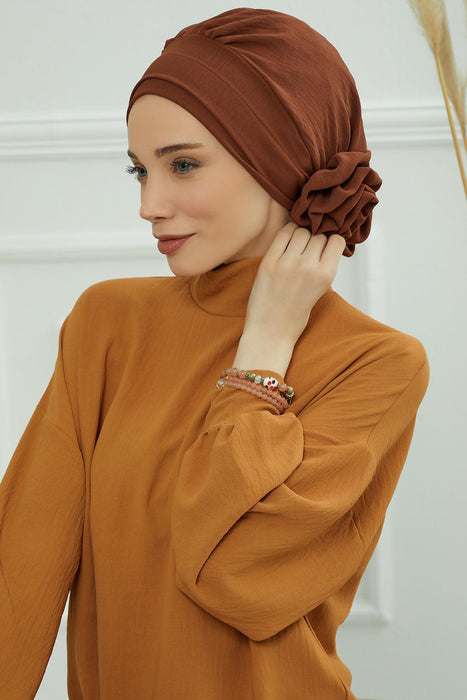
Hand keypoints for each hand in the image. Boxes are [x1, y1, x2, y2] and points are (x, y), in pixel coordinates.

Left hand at [243, 223, 345, 345]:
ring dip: (301, 234)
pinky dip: (287, 233)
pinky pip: (282, 233)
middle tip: (308, 250)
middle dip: (315, 239)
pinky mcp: (269, 262)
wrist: (271, 331)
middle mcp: (308, 266)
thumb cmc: (295, 314)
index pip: (336, 240)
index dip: (331, 241)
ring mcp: (287, 263)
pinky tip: (286, 241)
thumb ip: (323, 266)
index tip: (325, 247)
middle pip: (318, 235)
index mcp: (325, 275)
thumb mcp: (320, 290)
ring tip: (296, 247)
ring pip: (301, 230)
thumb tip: (323, 240)